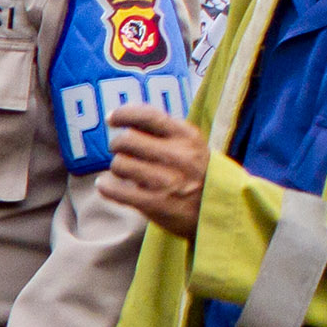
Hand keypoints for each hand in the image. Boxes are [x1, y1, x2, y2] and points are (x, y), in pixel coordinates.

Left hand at [98, 103, 207, 239]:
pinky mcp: (155, 204)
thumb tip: (124, 116)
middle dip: (118, 145)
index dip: (124, 114)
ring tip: (126, 172)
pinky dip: (106, 186)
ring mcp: (166, 181)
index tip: (112, 118)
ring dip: (117, 168)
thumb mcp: (191, 146)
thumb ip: (163, 131)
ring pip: (119, 163)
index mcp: (187, 136)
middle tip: (123, 152)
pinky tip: (107, 185)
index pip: (147, 116)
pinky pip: (115, 190)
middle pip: (126, 140)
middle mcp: (178, 156)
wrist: (220, 212)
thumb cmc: (197, 174)